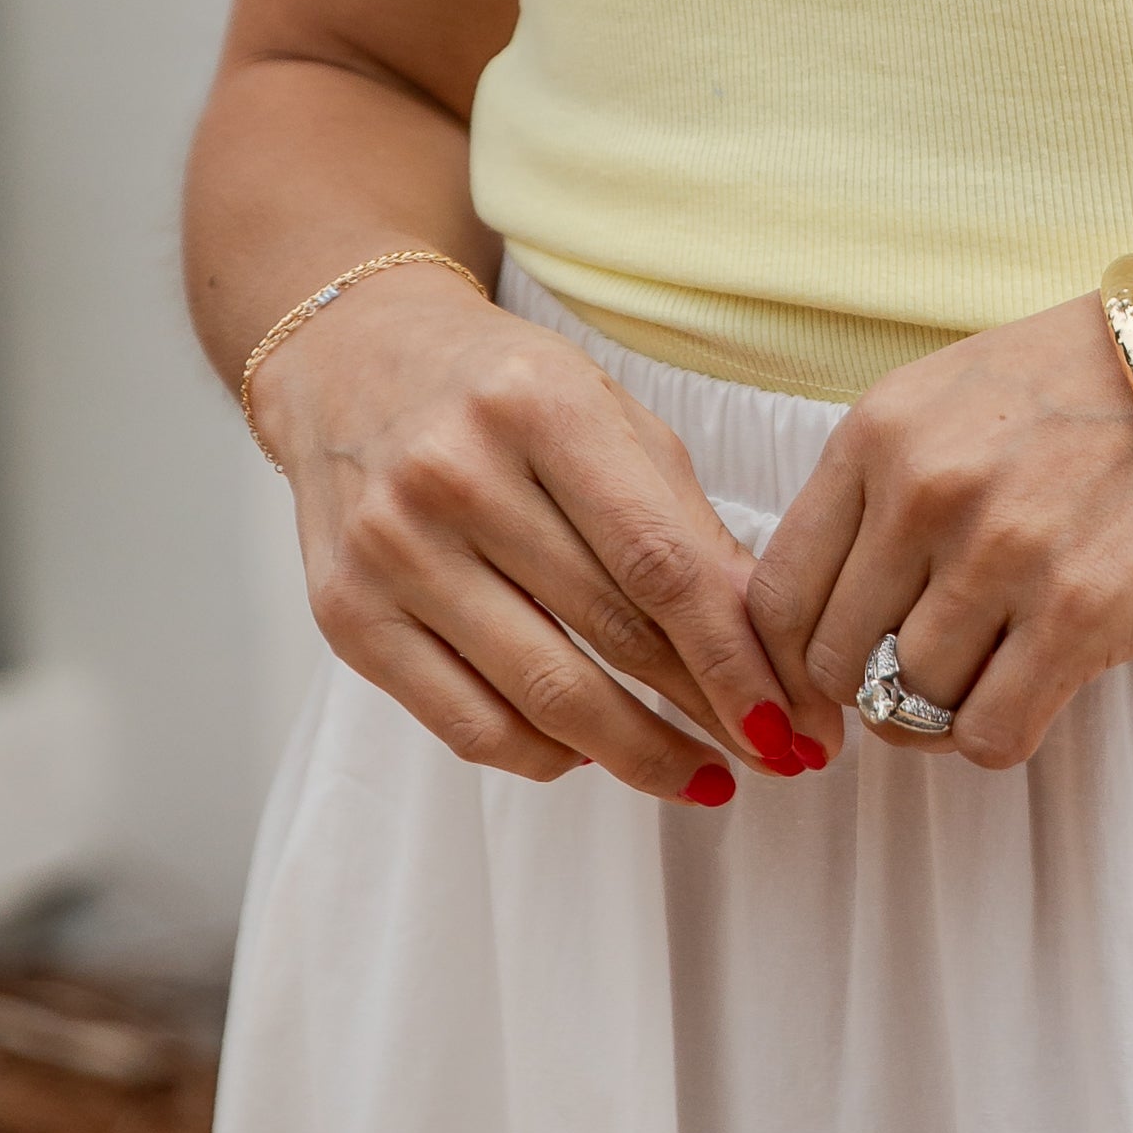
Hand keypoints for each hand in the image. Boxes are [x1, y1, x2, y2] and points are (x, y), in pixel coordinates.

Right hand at [253, 268, 833, 805]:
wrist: (353, 357)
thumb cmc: (502, 388)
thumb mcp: (604, 412)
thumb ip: (680, 518)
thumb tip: (761, 642)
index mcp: (540, 405)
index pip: (659, 562)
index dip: (730, 655)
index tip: (786, 718)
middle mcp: (456, 474)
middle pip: (608, 632)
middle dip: (702, 710)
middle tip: (765, 756)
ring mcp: (392, 549)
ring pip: (542, 694)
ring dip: (636, 754)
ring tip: (696, 774)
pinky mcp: (346, 615)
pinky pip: (466, 724)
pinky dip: (543, 754)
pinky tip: (590, 753)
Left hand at [747, 273, 1132, 769]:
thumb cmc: (1104, 376)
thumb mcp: (960, 393)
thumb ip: (888, 486)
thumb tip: (835, 612)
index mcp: (883, 431)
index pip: (778, 591)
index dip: (789, 660)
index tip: (818, 685)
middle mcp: (926, 493)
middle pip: (839, 660)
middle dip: (868, 689)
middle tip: (914, 684)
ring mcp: (1001, 556)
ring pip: (913, 703)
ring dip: (945, 706)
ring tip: (995, 666)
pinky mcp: (1078, 616)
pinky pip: (990, 734)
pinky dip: (998, 732)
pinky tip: (1034, 686)